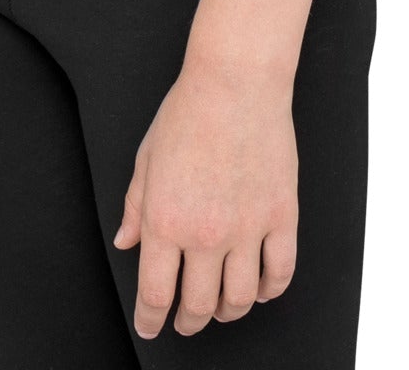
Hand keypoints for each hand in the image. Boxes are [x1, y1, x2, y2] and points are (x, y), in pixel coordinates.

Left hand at [112, 62, 296, 338]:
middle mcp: (205, 234)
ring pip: (239, 300)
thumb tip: (126, 242)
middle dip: (188, 322)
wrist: (235, 81)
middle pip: (198, 306)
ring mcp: (247, 228)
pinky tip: (259, 288)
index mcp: (165, 221)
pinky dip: (268, 290)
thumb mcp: (146, 159)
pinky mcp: (282, 216)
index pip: (155, 294)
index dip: (151, 320)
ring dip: (227, 312)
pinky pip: (280, 273)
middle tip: (185, 321)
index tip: (150, 326)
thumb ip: (135, 206)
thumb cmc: (187, 113)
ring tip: (221, 308)